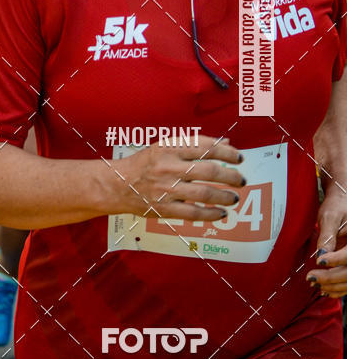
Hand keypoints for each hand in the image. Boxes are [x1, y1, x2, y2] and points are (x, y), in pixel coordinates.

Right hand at [117, 136, 244, 220]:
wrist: (117, 184)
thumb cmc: (145, 163)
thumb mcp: (165, 146)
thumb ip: (195, 145)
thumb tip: (226, 143)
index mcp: (169, 148)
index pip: (205, 147)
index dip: (226, 152)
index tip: (238, 157)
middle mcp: (168, 167)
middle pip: (209, 171)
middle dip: (230, 176)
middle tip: (240, 179)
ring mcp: (166, 189)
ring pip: (204, 194)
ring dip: (224, 196)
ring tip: (234, 197)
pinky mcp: (164, 208)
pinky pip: (193, 213)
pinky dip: (211, 214)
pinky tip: (221, 213)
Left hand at [307, 185, 346, 296]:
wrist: (342, 203)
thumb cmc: (337, 207)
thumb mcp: (330, 216)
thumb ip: (327, 236)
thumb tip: (321, 255)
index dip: (336, 260)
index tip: (319, 261)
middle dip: (331, 277)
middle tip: (311, 278)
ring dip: (333, 286)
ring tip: (314, 284)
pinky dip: (338, 289)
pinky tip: (324, 290)